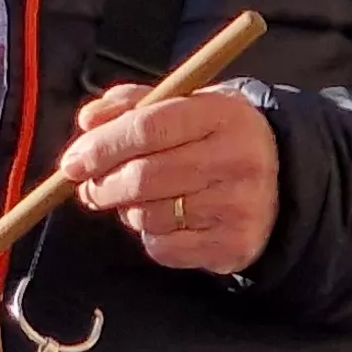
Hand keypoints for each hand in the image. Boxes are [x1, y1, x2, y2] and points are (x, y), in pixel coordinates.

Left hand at [62, 83, 277, 274]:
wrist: (279, 179)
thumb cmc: (213, 137)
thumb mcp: (182, 105)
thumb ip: (130, 105)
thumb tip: (88, 121)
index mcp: (222, 114)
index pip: (148, 128)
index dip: (102, 147)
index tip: (72, 161)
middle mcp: (236, 159)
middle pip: (143, 177)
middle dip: (101, 185)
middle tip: (89, 186)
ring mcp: (239, 205)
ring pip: (148, 215)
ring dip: (126, 210)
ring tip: (138, 198)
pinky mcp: (234, 244)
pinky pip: (162, 246)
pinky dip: (149, 235)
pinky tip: (166, 219)